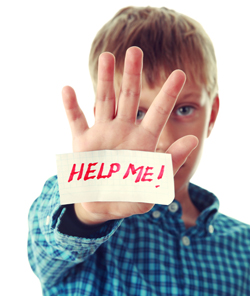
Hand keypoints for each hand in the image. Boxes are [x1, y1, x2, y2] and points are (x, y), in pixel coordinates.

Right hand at [62, 47, 197, 224]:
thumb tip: (193, 139)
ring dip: (104, 80)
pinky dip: (71, 106)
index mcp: (143, 141)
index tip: (180, 73)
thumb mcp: (152, 186)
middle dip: (132, 75)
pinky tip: (67, 89)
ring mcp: (102, 134)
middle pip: (129, 98)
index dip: (168, 94)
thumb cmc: (129, 197)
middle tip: (135, 51)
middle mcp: (123, 131)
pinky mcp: (82, 142)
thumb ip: (170, 164)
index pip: (159, 113)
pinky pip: (76, 120)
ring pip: (104, 101)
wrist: (101, 206)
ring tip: (107, 56)